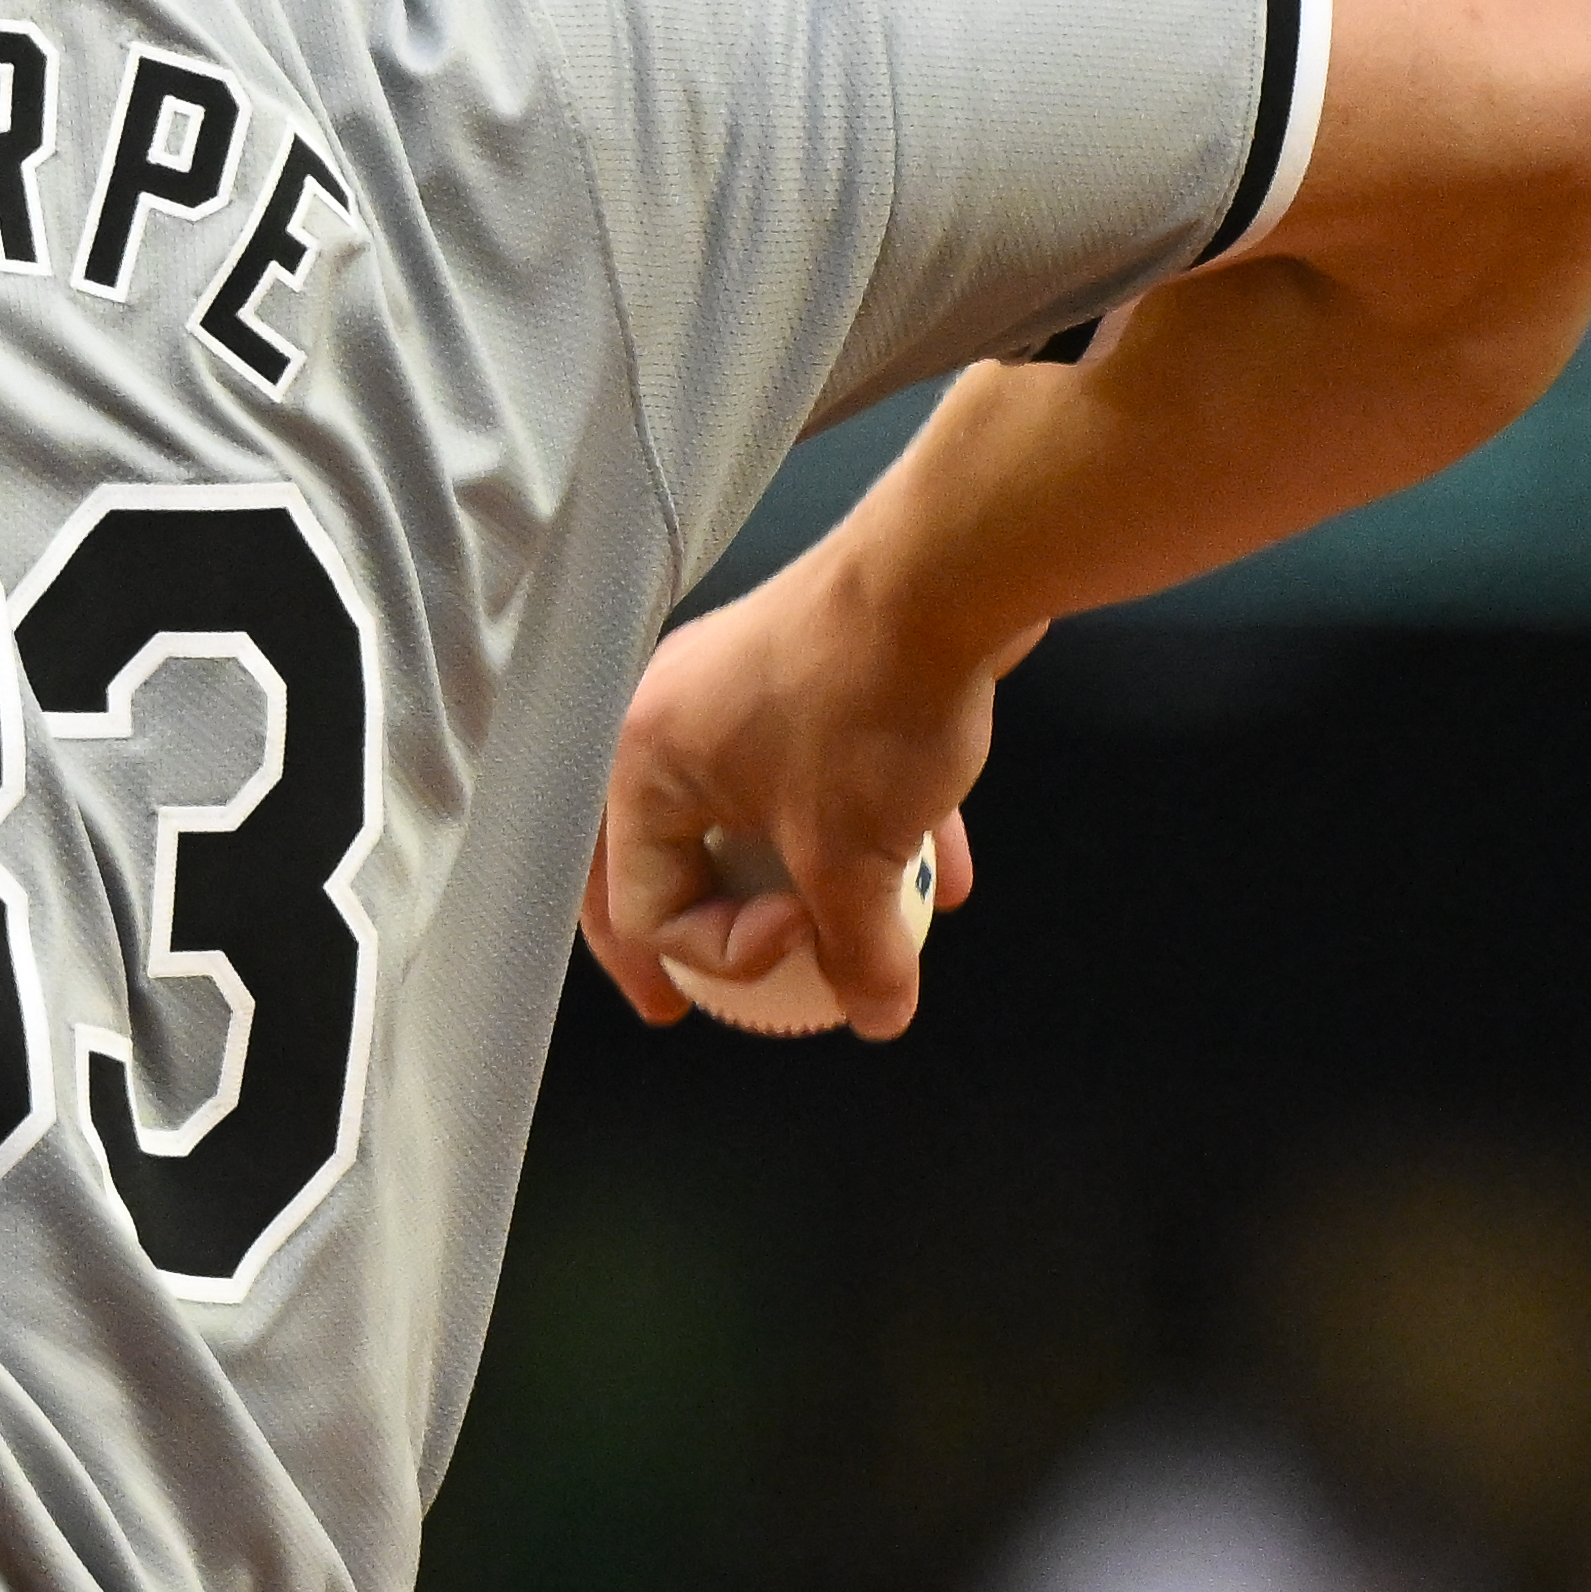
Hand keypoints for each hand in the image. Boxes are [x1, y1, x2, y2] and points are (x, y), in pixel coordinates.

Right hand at [580, 548, 1004, 1040]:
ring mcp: (738, 687)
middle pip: (673, 857)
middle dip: (708, 932)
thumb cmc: (864, 713)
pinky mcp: (809, 666)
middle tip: (696, 997)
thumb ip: (859, 955)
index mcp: (641, 764)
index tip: (803, 947)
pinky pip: (823, 768)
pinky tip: (948, 872)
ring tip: (856, 937)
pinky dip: (871, 823)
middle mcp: (669, 719)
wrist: (943, 571)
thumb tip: (876, 1020)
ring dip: (810, 883)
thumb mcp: (856, 858)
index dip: (720, 954)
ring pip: (758, 814)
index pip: (641, 902)